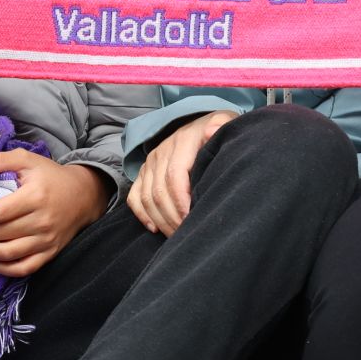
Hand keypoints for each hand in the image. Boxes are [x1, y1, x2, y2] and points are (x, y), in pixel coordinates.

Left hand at [0, 151, 108, 276]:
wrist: (84, 195)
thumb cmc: (50, 176)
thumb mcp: (26, 160)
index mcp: (34, 197)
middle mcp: (41, 222)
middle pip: (0, 234)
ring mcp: (46, 241)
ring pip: (8, 255)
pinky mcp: (49, 253)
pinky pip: (23, 268)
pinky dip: (3, 268)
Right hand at [127, 110, 235, 236]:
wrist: (202, 124)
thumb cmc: (218, 131)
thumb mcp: (225, 123)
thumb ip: (221, 126)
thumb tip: (212, 130)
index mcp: (182, 142)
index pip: (175, 176)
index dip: (181, 203)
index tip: (193, 221)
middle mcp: (161, 151)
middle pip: (159, 191)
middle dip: (173, 218)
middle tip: (188, 236)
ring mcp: (150, 162)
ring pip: (146, 197)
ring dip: (160, 220)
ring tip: (177, 236)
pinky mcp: (144, 172)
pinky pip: (135, 196)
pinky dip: (142, 214)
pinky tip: (155, 228)